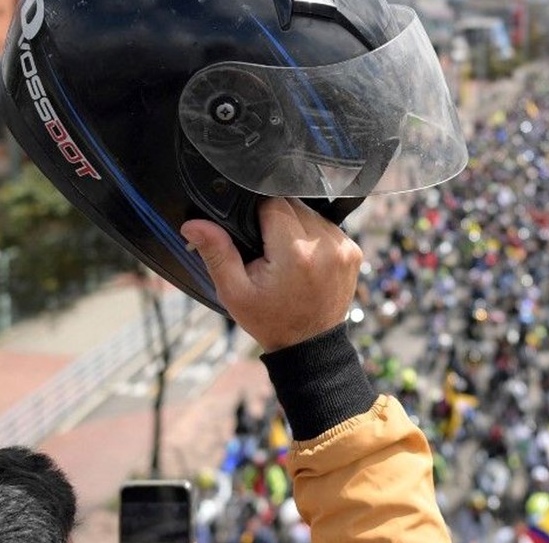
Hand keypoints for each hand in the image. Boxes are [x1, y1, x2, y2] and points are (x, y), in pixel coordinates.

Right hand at [180, 198, 363, 351]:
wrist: (309, 345)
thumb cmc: (270, 320)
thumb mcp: (234, 291)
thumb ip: (217, 253)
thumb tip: (194, 224)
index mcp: (295, 252)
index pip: (273, 204)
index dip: (257, 215)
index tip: (254, 237)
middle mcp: (325, 245)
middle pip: (294, 205)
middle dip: (277, 221)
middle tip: (269, 251)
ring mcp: (344, 247)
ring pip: (312, 213)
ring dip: (297, 226)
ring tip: (287, 256)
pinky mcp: (354, 251)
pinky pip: (328, 226)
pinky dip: (315, 235)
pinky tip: (305, 258)